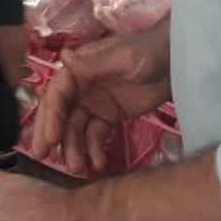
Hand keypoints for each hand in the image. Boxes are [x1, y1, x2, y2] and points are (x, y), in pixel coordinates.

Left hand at [0, 23, 26, 85]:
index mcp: (8, 59)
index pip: (13, 84)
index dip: (7, 91)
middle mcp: (20, 53)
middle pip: (15, 72)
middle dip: (5, 73)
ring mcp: (24, 42)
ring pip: (18, 60)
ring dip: (8, 61)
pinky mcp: (25, 32)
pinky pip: (19, 48)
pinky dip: (11, 50)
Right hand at [32, 18, 172, 174]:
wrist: (177, 63)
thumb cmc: (148, 52)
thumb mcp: (122, 57)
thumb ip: (93, 63)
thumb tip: (62, 56)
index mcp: (79, 69)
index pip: (57, 94)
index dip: (50, 116)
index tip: (48, 139)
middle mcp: (81, 87)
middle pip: (61, 113)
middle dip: (52, 135)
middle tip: (44, 157)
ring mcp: (95, 103)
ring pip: (77, 128)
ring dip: (74, 147)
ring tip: (77, 168)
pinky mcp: (110, 117)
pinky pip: (96, 135)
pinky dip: (94, 149)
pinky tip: (98, 163)